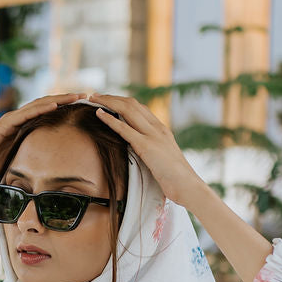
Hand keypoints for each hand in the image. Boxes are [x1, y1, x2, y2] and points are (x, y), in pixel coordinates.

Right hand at [0, 93, 114, 183]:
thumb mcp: (20, 164)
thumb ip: (35, 163)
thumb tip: (54, 177)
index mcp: (24, 127)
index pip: (49, 113)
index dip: (67, 108)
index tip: (87, 106)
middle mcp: (19, 119)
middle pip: (48, 104)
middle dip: (69, 98)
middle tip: (90, 94)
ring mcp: (11, 119)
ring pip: (40, 104)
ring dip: (60, 99)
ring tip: (78, 95)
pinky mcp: (4, 124)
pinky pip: (26, 113)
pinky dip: (41, 108)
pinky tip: (56, 105)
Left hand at [81, 93, 203, 204]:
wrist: (188, 186)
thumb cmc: (175, 178)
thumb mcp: (162, 158)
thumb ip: (152, 150)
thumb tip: (138, 152)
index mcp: (161, 130)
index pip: (139, 108)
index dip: (121, 101)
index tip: (107, 100)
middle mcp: (157, 128)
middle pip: (131, 104)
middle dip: (111, 97)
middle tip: (95, 95)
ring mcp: (153, 135)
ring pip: (127, 110)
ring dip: (107, 102)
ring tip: (93, 98)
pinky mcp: (146, 146)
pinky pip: (124, 128)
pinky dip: (109, 119)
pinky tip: (98, 113)